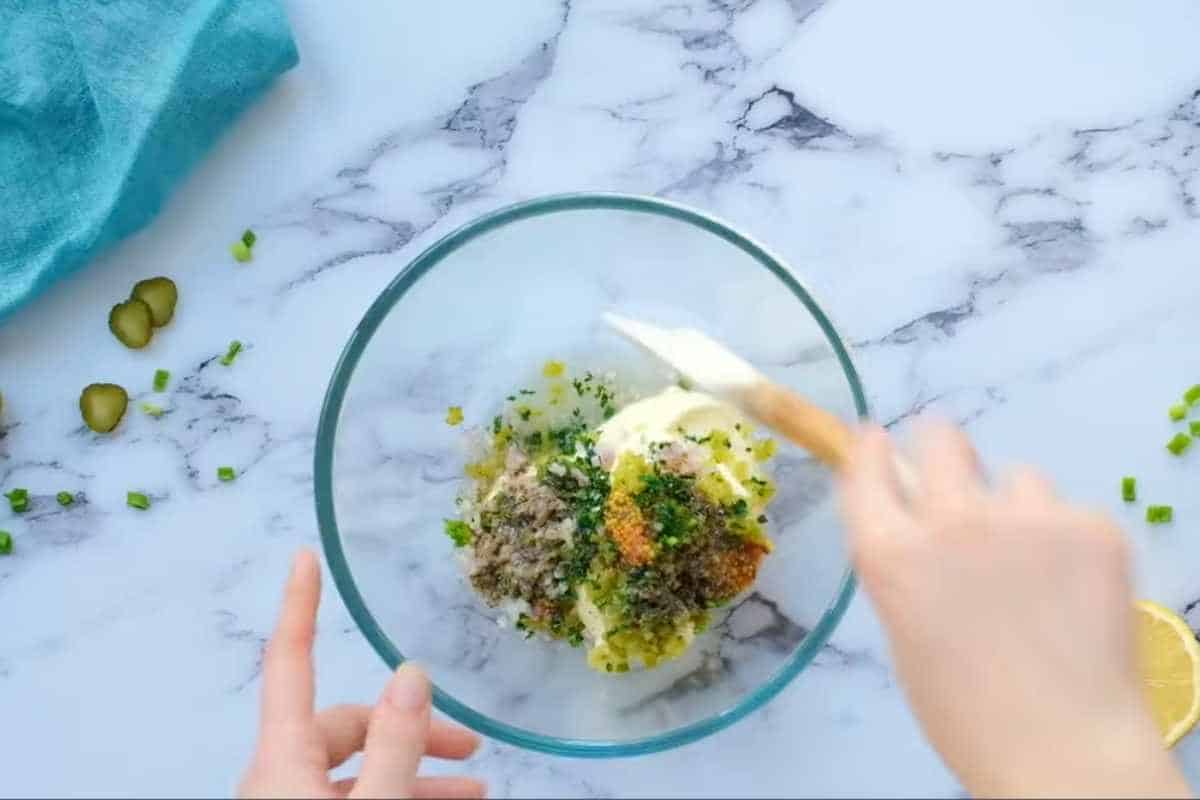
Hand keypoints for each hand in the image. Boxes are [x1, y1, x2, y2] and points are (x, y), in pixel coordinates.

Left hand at [238, 550, 485, 798]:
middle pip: (346, 724)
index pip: (289, 661)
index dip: (300, 605)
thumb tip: (412, 675)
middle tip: (468, 747)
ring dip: (416, 770)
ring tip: (476, 789)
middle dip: (413, 727)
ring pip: (356, 767)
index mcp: (282, 757)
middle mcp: (277, 775)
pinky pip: (351, 796)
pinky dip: (397, 791)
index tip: (304, 556)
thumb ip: (395, 745)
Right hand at [841, 423, 1190, 798]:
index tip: (877, 437)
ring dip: (1016, 509)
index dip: (870, 447)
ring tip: (1033, 569)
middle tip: (959, 482)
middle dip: (943, 451)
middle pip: (941, 439)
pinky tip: (1072, 591)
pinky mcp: (1091, 527)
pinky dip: (1068, 543)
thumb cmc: (966, 711)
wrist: (1062, 749)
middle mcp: (951, 521)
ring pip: (1017, 479)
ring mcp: (1026, 518)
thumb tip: (917, 522)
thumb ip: (905, 565)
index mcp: (891, 555)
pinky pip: (1069, 513)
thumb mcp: (905, 632)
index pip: (866, 467)